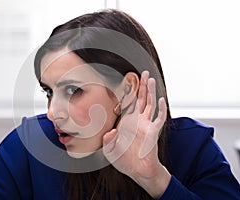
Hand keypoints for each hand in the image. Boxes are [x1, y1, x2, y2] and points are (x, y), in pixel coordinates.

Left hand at [103, 71, 170, 197]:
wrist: (136, 171)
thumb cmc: (124, 160)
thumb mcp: (109, 150)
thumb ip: (107, 141)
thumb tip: (111, 132)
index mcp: (126, 122)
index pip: (127, 103)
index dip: (128, 92)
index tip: (128, 79)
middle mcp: (137, 121)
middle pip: (140, 99)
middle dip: (142, 86)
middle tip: (143, 73)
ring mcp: (146, 125)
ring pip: (149, 105)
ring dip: (150, 92)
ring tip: (151, 79)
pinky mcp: (153, 132)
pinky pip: (159, 119)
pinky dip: (161, 109)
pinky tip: (161, 100)